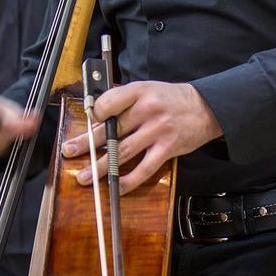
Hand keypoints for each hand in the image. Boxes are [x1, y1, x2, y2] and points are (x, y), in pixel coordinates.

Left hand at [62, 81, 222, 194]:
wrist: (206, 107)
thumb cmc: (172, 98)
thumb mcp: (148, 89)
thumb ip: (125, 99)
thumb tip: (97, 116)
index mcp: (139, 91)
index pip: (108, 103)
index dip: (94, 114)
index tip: (86, 122)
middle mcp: (147, 110)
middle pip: (110, 130)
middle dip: (87, 144)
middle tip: (68, 152)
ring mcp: (157, 130)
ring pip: (122, 152)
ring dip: (101, 167)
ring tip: (85, 177)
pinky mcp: (167, 149)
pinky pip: (143, 169)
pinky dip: (128, 180)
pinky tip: (116, 187)